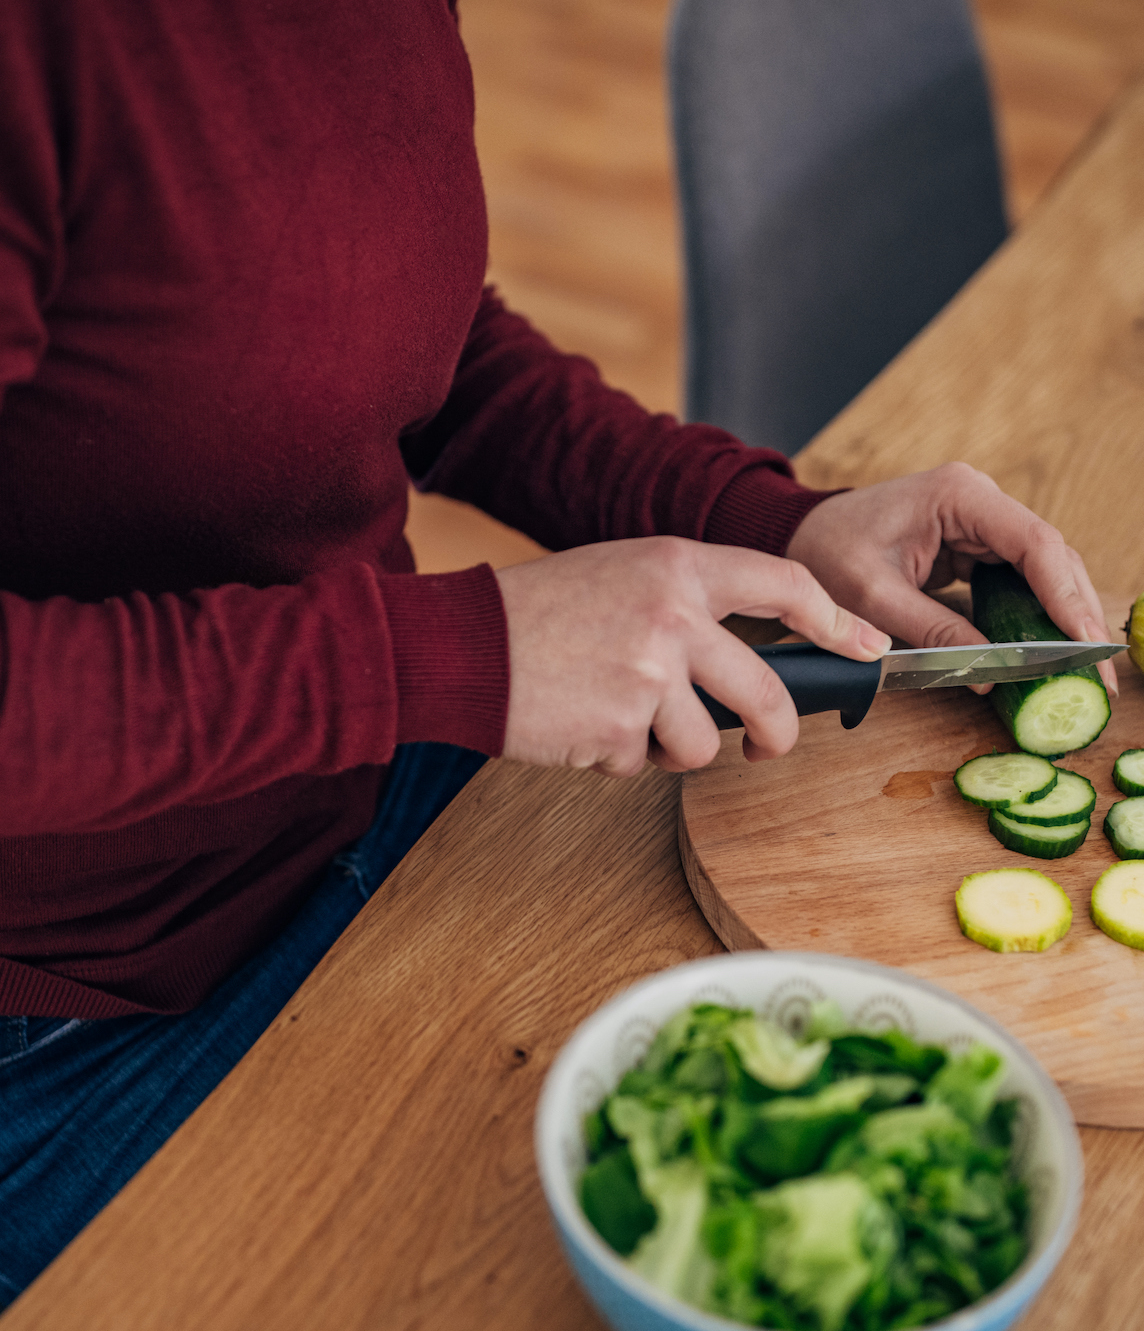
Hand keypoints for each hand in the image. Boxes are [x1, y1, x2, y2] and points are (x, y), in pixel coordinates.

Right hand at [494, 537, 890, 776]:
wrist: (464, 644)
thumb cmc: (533, 611)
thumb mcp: (619, 575)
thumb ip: (683, 603)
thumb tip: (740, 656)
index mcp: (678, 567)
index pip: (784, 584)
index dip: (835, 619)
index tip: (865, 646)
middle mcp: (675, 617)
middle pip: (767, 693)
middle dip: (777, 733)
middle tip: (767, 747)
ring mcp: (650, 676)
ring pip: (705, 744)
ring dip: (670, 749)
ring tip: (619, 722)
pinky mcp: (620, 729)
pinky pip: (643, 763)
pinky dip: (616, 757)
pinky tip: (579, 725)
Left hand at [786, 463, 1118, 695]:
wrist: (799, 533)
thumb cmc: (826, 552)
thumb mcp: (873, 596)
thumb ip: (933, 631)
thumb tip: (992, 670)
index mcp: (960, 496)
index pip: (1034, 544)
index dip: (1065, 595)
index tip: (1084, 641)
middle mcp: (980, 502)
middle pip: (1050, 558)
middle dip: (1075, 615)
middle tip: (1096, 670)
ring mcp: (980, 523)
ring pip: (1041, 572)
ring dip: (1062, 619)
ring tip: (1083, 669)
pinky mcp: (973, 547)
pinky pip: (1016, 582)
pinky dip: (1033, 616)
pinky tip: (1048, 652)